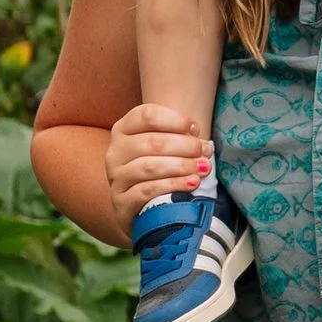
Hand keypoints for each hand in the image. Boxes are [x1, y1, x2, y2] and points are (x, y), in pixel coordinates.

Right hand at [105, 103, 209, 223]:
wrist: (139, 207)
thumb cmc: (157, 169)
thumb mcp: (164, 147)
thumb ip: (181, 138)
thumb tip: (203, 145)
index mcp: (124, 129)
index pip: (147, 115)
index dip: (174, 119)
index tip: (195, 128)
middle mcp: (116, 151)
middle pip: (151, 142)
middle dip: (184, 146)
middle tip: (205, 152)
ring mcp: (116, 177)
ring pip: (148, 167)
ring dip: (181, 166)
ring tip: (203, 168)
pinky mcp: (121, 201)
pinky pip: (147, 190)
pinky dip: (173, 185)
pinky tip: (191, 183)